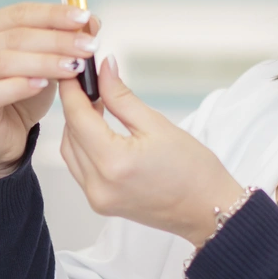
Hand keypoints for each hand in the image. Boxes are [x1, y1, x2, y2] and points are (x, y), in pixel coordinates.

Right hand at [0, 2, 101, 178]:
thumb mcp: (46, 62)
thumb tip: (91, 22)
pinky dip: (21, 86)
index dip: (54, 14)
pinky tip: (44, 85)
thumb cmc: (21, 93)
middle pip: (16, 37)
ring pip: (5, 62)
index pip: (20, 13)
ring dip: (44, 62)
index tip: (84, 18)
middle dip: (57, 40)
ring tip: (74, 66)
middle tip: (87, 46)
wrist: (4, 135)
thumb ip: (63, 39)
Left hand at [57, 56, 245, 243]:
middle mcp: (98, 184)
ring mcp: (97, 197)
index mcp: (113, 162)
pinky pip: (79, 168)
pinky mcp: (100, 203)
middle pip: (70, 134)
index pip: (77, 116)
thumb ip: (122, 96)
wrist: (207, 209)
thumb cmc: (193, 170)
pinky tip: (98, 132)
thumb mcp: (157, 124)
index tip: (72, 71)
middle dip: (74, 106)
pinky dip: (83, 146)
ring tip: (95, 105)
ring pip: (70, 152)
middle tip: (88, 83)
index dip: (71, 90)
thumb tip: (104, 69)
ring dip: (77, 127)